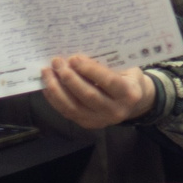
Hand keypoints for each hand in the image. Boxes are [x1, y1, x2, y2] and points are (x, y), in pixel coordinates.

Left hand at [39, 54, 156, 129]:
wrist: (135, 102)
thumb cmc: (129, 79)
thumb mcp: (127, 68)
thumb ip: (107, 65)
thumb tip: (77, 58)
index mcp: (129, 93)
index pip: (108, 81)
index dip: (90, 69)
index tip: (73, 58)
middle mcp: (115, 110)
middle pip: (88, 95)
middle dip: (69, 78)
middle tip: (57, 62)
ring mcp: (101, 120)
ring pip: (74, 107)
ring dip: (57, 89)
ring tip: (47, 72)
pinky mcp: (88, 124)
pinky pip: (68, 112)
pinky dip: (55, 99)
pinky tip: (48, 86)